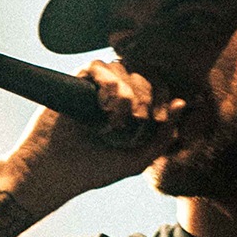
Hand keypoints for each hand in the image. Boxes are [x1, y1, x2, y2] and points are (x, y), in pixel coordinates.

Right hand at [1, 59, 184, 213]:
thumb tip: (181, 103)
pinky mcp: (76, 82)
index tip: (158, 121)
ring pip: (123, 68)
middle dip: (147, 98)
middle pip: (144, 74)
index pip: (159, 87)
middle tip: (136, 123)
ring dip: (126, 94)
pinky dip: (107, 84)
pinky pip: (98, 65)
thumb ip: (163, 136)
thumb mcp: (138, 158)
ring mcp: (96, 87)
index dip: (163, 98)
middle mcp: (117, 95)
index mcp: (134, 111)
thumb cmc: (93, 169)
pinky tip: (102, 107)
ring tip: (114, 122)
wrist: (55, 172)